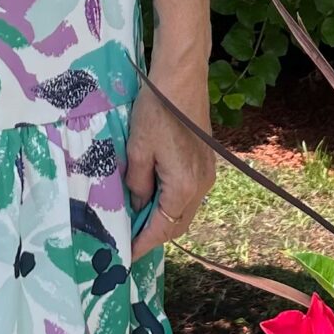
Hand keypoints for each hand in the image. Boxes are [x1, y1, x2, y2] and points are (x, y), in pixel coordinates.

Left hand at [124, 64, 217, 264]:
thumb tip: (138, 207)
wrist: (181, 79)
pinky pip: (188, 195)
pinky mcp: (206, 163)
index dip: (142, 243)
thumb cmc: (156, 111)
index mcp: (184, 187)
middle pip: (177, 225)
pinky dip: (170, 203)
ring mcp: (207, 175)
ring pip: (184, 211)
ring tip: (136, 220)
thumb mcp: (136, 150)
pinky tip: (152, 197)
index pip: (162, 229)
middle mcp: (201, 186)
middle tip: (128, 239)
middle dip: (154, 235)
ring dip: (163, 219)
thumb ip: (137, 185)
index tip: (125, 254)